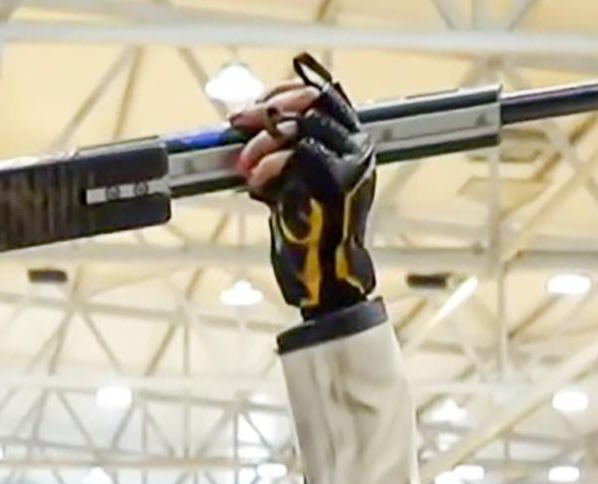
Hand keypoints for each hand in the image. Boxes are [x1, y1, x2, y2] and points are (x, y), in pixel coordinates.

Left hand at [225, 57, 378, 316]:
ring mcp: (354, 161)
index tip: (255, 104)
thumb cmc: (305, 233)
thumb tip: (247, 120)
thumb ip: (281, 149)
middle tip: (239, 122)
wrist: (324, 278)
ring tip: (246, 165)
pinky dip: (272, 162)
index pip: (323, 94)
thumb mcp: (292, 180)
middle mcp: (358, 146)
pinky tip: (258, 183)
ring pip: (305, 124)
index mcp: (350, 142)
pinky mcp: (342, 179)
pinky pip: (302, 151)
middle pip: (314, 100)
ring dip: (265, 141)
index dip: (285, 91)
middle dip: (269, 109)